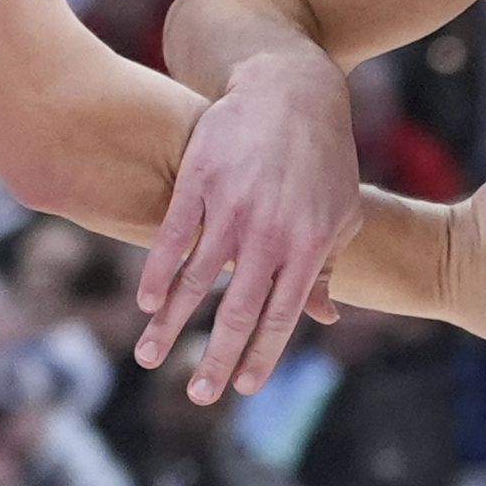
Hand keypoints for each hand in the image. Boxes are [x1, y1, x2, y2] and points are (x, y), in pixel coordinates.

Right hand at [136, 48, 361, 406]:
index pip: (282, 315)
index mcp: (308, 246)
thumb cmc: (323, 156)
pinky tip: (145, 302)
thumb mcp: (340, 211)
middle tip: (198, 396)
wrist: (290, 88)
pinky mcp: (200, 179)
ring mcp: (232, 206)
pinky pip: (174, 236)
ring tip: (149, 358)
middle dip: (216, 358)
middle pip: (238, 309)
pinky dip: (158, 272)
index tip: (241, 387)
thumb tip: (327, 317)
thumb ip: (329, 265)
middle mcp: (270, 232)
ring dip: (170, 325)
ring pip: (197, 279)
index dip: (261, 354)